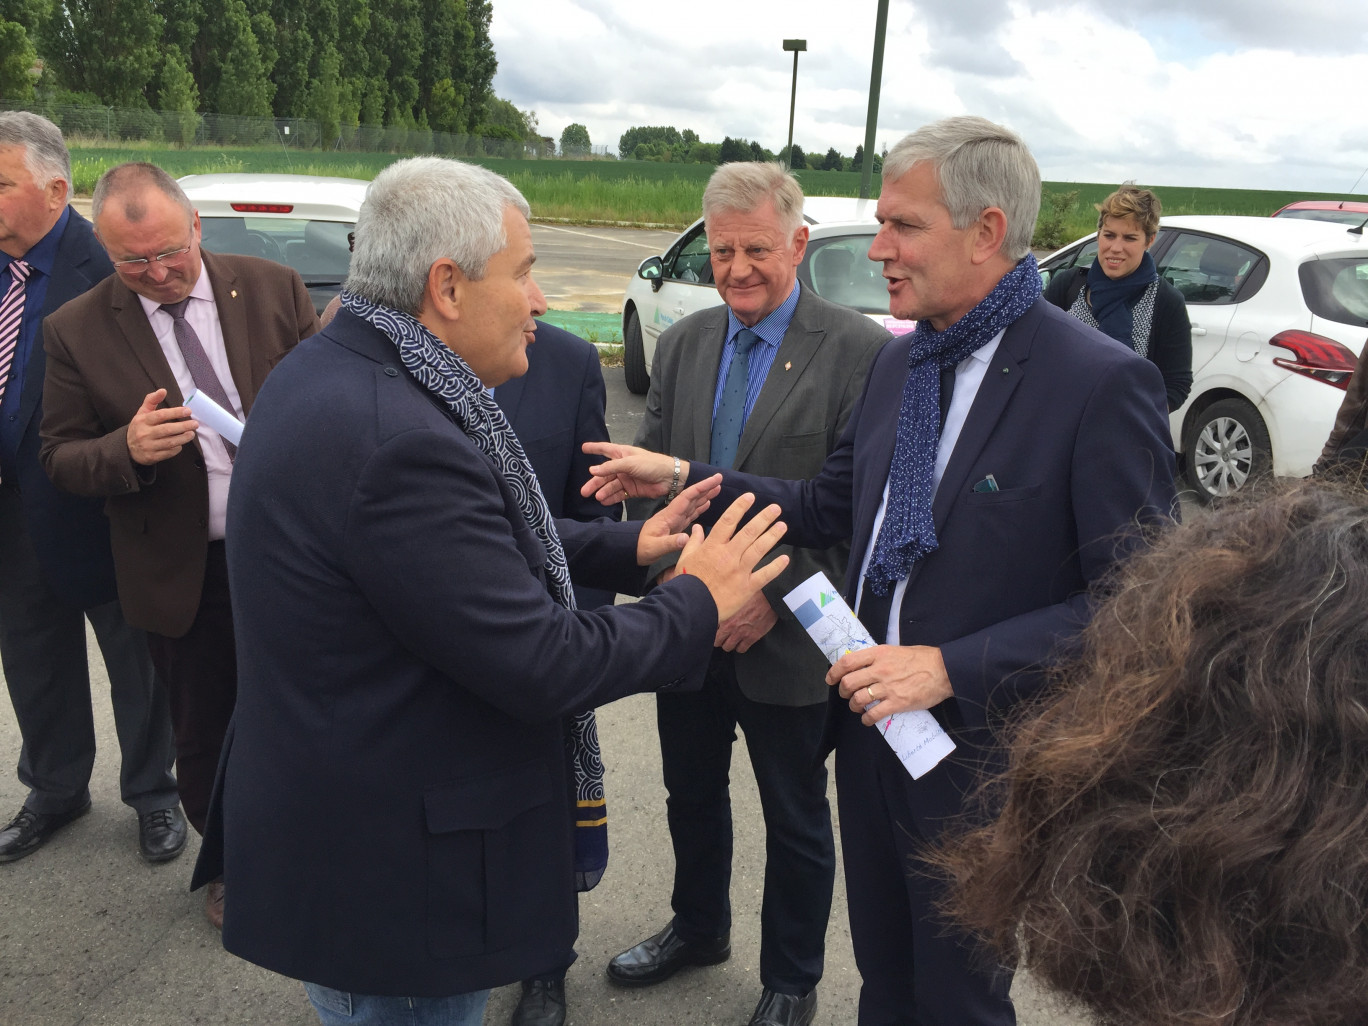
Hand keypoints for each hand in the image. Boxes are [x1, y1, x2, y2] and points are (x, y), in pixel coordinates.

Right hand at [127, 389, 197, 465]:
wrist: (127, 448)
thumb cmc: (139, 427)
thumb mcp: (142, 413)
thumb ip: (152, 400)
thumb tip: (163, 390)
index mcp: (143, 421)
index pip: (160, 415)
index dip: (175, 412)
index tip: (188, 411)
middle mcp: (145, 433)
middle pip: (167, 429)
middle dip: (183, 426)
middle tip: (195, 424)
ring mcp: (148, 446)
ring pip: (169, 442)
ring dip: (183, 438)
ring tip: (192, 434)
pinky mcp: (152, 457)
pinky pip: (168, 452)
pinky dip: (176, 448)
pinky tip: (181, 444)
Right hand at [581, 441, 686, 504]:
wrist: (671, 478)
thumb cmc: (652, 464)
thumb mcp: (630, 463)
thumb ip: (611, 467)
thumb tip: (593, 470)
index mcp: (622, 454)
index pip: (605, 449)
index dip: (594, 448)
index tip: (583, 448)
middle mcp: (623, 466)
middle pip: (604, 474)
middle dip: (594, 482)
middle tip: (584, 491)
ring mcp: (627, 479)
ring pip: (610, 486)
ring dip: (602, 492)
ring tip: (596, 497)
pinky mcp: (632, 490)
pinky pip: (619, 494)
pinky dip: (611, 498)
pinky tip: (604, 501)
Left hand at [636, 474, 721, 564]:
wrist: (632, 549)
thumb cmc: (641, 548)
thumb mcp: (654, 547)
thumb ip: (670, 543)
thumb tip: (687, 538)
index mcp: (669, 515)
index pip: (688, 497)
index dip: (702, 487)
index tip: (714, 479)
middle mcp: (673, 514)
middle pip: (692, 497)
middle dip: (706, 488)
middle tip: (719, 479)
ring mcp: (675, 520)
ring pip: (692, 504)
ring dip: (704, 496)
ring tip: (717, 489)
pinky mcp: (676, 526)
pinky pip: (690, 514)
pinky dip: (700, 508)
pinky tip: (706, 504)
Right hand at [674, 492, 788, 621]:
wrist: (689, 606)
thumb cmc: (686, 581)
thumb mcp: (685, 558)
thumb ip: (694, 541)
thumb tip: (697, 527)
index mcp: (713, 546)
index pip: (728, 521)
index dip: (740, 507)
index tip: (750, 497)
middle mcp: (728, 555)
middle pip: (749, 532)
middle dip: (764, 518)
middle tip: (776, 508)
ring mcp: (739, 571)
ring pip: (759, 549)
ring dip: (772, 536)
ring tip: (783, 526)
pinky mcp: (746, 587)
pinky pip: (764, 575)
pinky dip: (776, 567)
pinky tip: (785, 558)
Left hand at [714, 589, 777, 651]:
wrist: (769, 597)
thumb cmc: (752, 593)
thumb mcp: (733, 596)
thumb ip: (724, 604)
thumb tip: (718, 607)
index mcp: (724, 615)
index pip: (710, 628)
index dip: (713, 628)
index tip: (716, 627)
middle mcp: (730, 626)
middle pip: (717, 641)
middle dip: (719, 639)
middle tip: (722, 636)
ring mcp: (741, 633)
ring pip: (728, 647)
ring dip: (729, 644)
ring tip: (731, 639)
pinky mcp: (752, 637)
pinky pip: (741, 649)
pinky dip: (740, 648)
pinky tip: (741, 642)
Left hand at [828, 645, 952, 725]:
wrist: (944, 670)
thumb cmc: (923, 658)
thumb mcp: (896, 650)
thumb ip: (879, 657)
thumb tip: (863, 665)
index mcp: (879, 654)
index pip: (847, 662)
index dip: (834, 672)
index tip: (831, 679)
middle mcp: (880, 670)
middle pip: (849, 683)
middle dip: (843, 691)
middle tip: (847, 694)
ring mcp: (888, 687)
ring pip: (858, 700)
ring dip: (854, 706)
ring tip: (858, 707)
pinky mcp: (897, 703)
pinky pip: (874, 714)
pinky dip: (867, 719)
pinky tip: (869, 719)